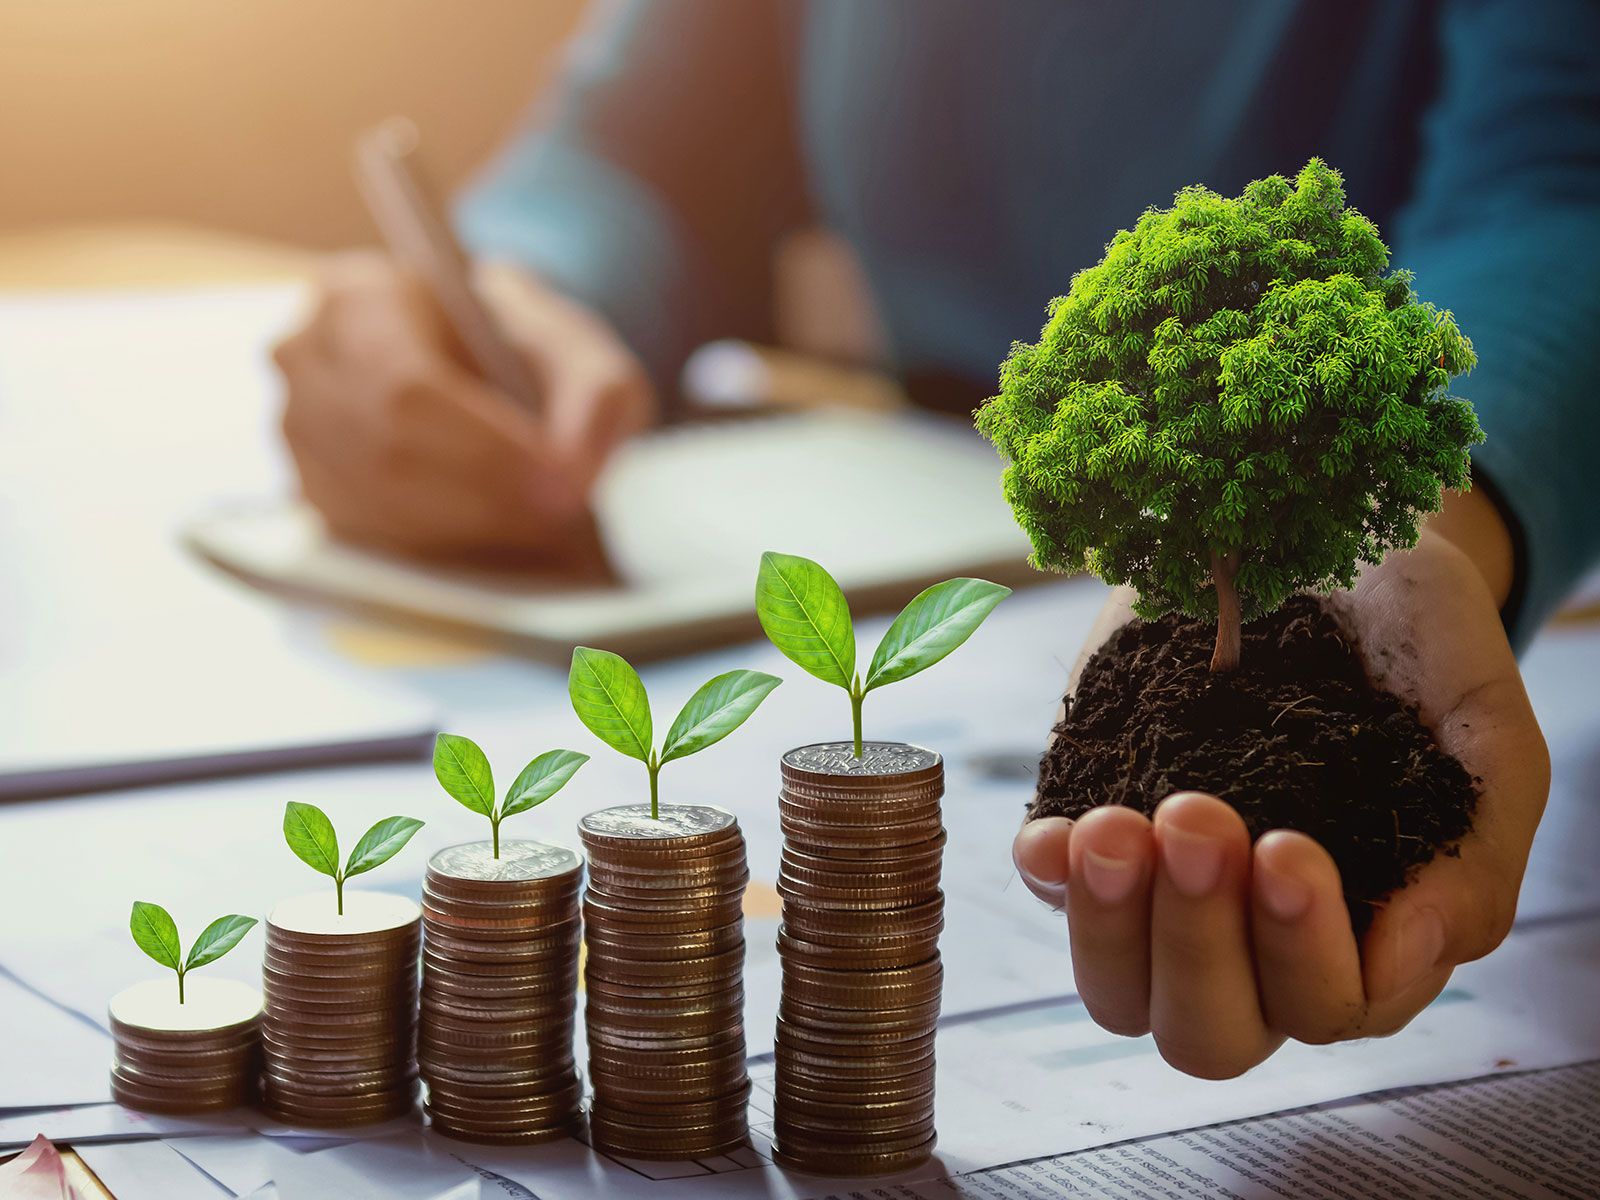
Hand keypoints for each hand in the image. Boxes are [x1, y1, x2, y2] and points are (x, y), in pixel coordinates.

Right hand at [274, 252, 655, 568]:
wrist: (480, 362)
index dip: (486, 450)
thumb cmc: (521, 347)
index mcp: (359, 297)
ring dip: (471, 531)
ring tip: (542, 525)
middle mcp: (307, 362)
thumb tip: (577, 472)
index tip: (562, 484)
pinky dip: (444, 549)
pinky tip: (498, 537)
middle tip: (563, 514)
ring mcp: (296, 432)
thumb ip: (595, 397)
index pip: (408, 386)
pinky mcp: (312, 494)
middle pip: (387, 455)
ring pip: (377, 506)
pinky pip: (372, 540)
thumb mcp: (579, 349)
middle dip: (487, 498)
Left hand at [1013, 490, 1548, 1077]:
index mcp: (1361, 934)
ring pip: (1119, 991)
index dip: (1301, 951)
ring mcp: (1163, 892)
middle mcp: (1254, 937)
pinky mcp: (1095, 827)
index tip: (1286, 846)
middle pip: (1209, 1032)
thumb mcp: (1481, 732)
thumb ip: (1476, 855)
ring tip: (1116, 825)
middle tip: (1199, 819)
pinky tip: (1056, 831)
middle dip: (1197, 942)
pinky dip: (1050, 874)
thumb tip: (1411, 958)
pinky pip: (1050, 889)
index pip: (1326, 1005)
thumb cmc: (1419, 647)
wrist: (1327, 539)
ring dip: (1110, 923)